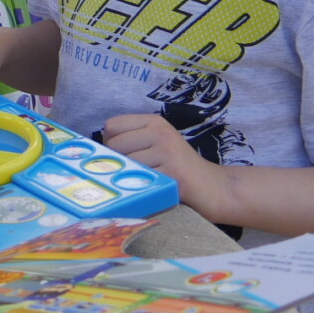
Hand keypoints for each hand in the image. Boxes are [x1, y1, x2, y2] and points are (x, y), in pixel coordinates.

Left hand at [101, 113, 229, 219]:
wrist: (216, 189)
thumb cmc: (180, 170)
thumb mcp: (157, 145)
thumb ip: (132, 142)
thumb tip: (97, 152)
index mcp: (154, 122)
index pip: (112, 126)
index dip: (110, 145)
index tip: (123, 158)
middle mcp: (160, 131)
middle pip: (114, 145)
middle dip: (117, 163)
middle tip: (134, 175)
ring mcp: (167, 150)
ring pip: (125, 163)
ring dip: (129, 178)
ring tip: (146, 182)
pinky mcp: (173, 172)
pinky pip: (141, 179)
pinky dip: (141, 188)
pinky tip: (154, 190)